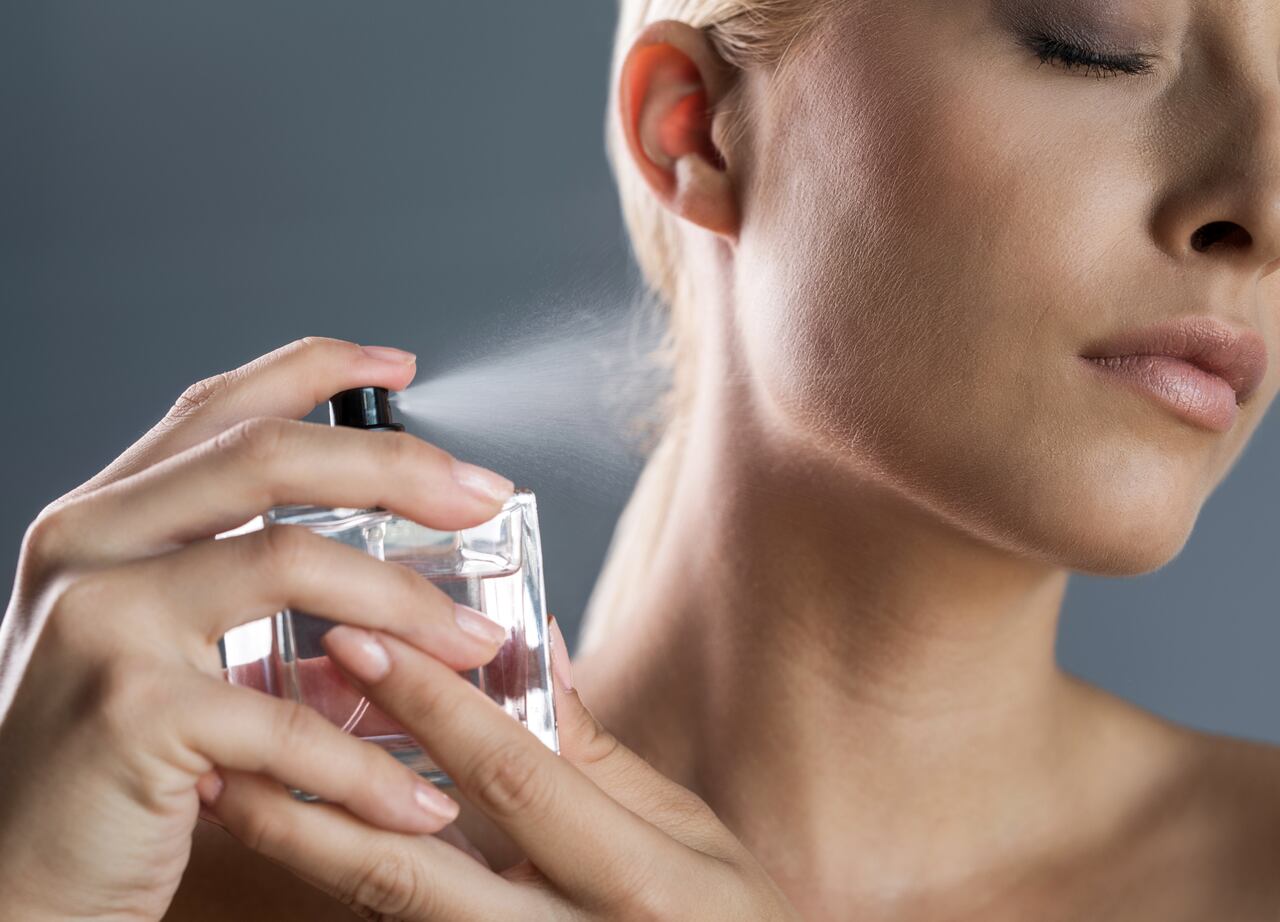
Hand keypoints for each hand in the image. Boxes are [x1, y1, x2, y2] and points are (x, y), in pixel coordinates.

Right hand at [0, 338, 516, 919]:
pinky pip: (289, 716)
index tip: (400, 366)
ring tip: (478, 646)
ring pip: (291, 560)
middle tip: (482, 495)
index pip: (219, 409)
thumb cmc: (97, 767)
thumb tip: (393, 593)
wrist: (9, 885)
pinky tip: (420, 798)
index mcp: (105, 519)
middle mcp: (91, 545)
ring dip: (409, 607)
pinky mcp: (131, 712)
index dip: (317, 371)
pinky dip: (369, 764)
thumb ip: (251, 602)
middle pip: (268, 456)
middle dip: (396, 464)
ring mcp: (102, 620)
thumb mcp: (162, 651)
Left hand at [204, 616, 802, 920]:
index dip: (431, 706)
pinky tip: (302, 840)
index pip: (513, 777)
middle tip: (243, 727)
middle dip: (320, 797)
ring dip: (305, 851)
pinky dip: (352, 886)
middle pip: (414, 875)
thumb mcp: (687, 828)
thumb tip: (532, 645)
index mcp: (637, 880)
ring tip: (234, 789)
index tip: (359, 638)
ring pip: (390, 918)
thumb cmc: (729, 919)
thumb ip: (600, 746)